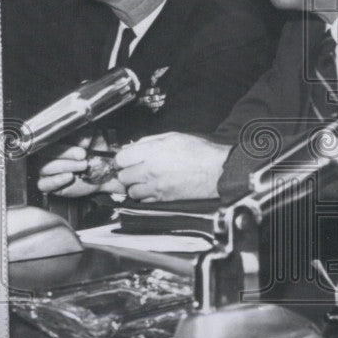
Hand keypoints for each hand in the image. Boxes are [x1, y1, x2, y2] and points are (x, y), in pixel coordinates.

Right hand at [36, 134, 124, 196]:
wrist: (103, 174)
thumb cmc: (96, 155)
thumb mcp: (96, 142)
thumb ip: (89, 136)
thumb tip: (84, 135)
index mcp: (57, 140)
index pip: (51, 136)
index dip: (64, 137)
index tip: (82, 141)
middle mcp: (48, 154)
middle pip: (46, 151)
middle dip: (66, 153)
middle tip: (82, 155)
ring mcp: (46, 169)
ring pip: (45, 167)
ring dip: (66, 166)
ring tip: (83, 166)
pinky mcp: (47, 184)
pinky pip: (43, 184)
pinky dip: (56, 180)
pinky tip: (69, 176)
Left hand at [114, 133, 229, 201]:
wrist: (217, 170)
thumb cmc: (199, 151)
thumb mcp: (173, 136)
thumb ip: (149, 141)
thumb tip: (131, 147)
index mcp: (153, 151)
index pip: (121, 159)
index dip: (122, 159)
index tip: (126, 160)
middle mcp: (151, 170)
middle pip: (123, 176)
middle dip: (127, 173)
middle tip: (135, 169)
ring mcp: (156, 186)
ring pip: (131, 191)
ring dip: (134, 186)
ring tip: (145, 180)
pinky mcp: (163, 199)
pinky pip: (143, 201)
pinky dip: (144, 196)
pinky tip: (153, 188)